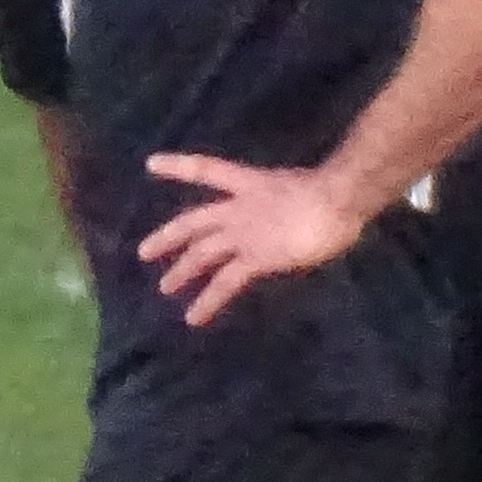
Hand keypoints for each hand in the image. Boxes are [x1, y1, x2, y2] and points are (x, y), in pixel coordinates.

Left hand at [136, 152, 369, 326]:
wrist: (337, 199)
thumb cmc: (333, 190)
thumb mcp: (302, 191)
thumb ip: (288, 205)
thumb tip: (294, 219)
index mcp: (252, 183)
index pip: (207, 170)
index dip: (178, 166)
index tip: (150, 164)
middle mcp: (240, 207)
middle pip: (194, 221)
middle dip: (168, 237)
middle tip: (144, 251)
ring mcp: (244, 233)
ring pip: (202, 253)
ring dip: (181, 272)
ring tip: (165, 289)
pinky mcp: (255, 258)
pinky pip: (225, 283)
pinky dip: (207, 301)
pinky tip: (194, 318)